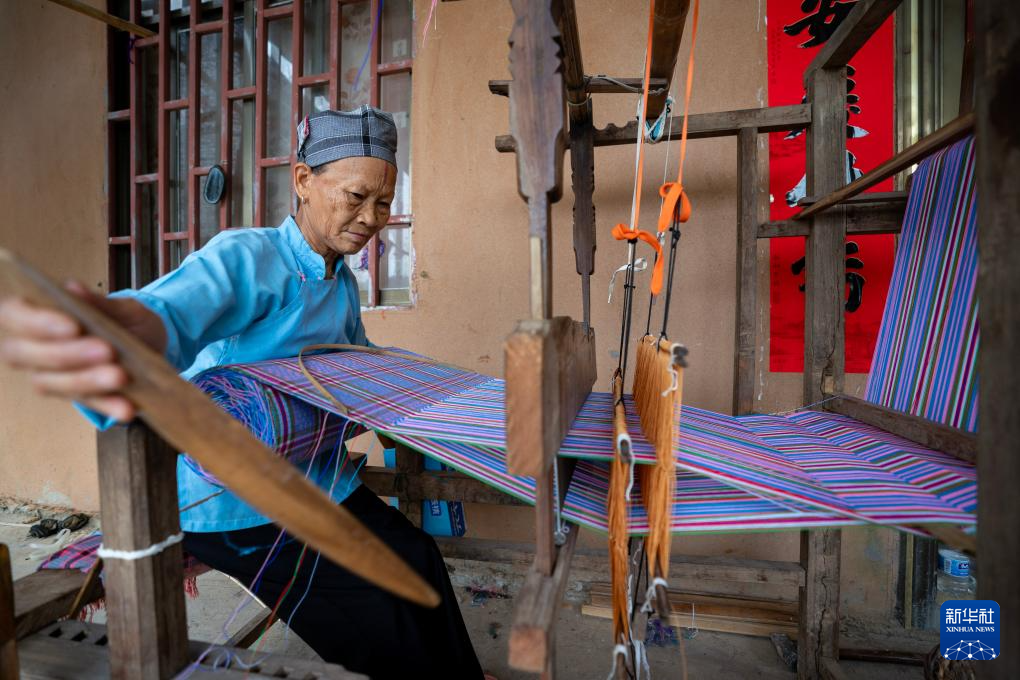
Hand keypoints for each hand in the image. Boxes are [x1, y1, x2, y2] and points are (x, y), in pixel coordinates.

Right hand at [0, 281, 165, 421]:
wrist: (154, 345)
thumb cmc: (129, 321)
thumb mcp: (124, 308)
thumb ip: (100, 303)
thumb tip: (73, 289)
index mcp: (39, 315)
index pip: (14, 315)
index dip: (37, 323)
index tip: (72, 326)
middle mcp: (35, 348)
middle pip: (26, 354)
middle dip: (65, 354)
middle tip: (107, 350)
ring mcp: (53, 376)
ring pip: (53, 383)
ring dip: (87, 381)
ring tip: (120, 376)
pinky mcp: (78, 397)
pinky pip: (87, 404)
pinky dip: (107, 405)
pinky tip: (126, 406)